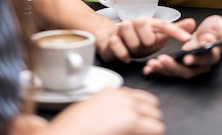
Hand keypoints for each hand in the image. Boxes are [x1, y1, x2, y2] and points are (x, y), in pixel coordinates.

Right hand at [49, 87, 164, 134]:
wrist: (65, 134)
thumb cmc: (72, 129)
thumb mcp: (90, 111)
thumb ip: (105, 109)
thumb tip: (114, 118)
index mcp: (110, 92)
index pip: (136, 96)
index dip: (139, 111)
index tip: (138, 122)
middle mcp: (120, 95)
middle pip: (149, 103)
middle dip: (149, 117)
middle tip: (144, 130)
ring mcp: (126, 107)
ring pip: (155, 114)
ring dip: (152, 125)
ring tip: (144, 134)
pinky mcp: (131, 121)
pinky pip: (155, 127)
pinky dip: (153, 133)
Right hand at [97, 17, 195, 62]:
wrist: (111, 41)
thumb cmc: (137, 39)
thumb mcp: (157, 37)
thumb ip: (174, 30)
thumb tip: (192, 23)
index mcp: (149, 23)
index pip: (165, 25)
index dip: (176, 31)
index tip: (187, 39)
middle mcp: (135, 23)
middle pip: (142, 22)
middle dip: (145, 37)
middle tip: (145, 45)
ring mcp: (121, 30)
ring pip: (127, 28)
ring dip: (133, 44)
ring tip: (134, 49)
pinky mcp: (110, 39)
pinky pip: (116, 43)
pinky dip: (122, 53)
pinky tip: (126, 57)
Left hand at [142, 15, 221, 78]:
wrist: (212, 32)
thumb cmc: (217, 30)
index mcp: (211, 55)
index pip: (205, 60)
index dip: (196, 60)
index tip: (187, 58)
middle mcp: (200, 65)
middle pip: (188, 70)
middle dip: (174, 67)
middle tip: (162, 60)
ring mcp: (190, 66)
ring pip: (177, 72)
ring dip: (164, 69)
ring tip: (152, 64)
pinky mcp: (180, 64)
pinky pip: (169, 69)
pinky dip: (158, 70)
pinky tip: (148, 68)